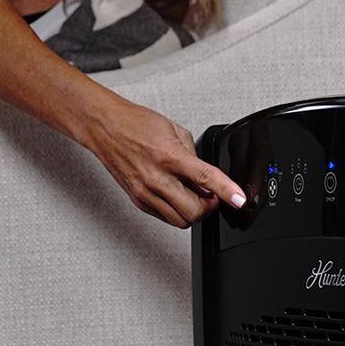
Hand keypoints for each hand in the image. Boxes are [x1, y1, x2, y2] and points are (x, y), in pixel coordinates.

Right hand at [89, 96, 245, 227]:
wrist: (105, 128)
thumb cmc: (136, 124)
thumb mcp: (175, 130)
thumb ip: (194, 156)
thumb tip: (205, 178)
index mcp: (169, 156)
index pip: (205, 178)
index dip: (226, 192)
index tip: (239, 200)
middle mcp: (156, 178)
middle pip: (194, 210)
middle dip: (209, 206)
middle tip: (212, 195)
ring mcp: (145, 192)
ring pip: (180, 221)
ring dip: (193, 212)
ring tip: (193, 196)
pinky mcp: (138, 200)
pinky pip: (165, 217)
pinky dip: (176, 211)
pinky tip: (176, 196)